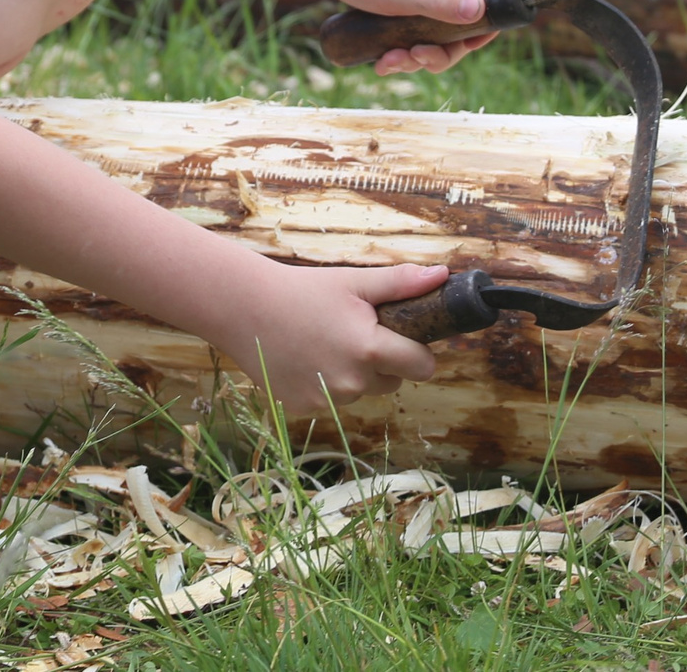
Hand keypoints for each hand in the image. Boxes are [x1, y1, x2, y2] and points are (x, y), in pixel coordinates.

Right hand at [217, 260, 446, 415]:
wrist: (243, 308)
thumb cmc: (301, 290)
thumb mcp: (352, 282)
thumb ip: (400, 283)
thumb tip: (443, 276)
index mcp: (370, 349)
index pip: (422, 366)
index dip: (417, 351)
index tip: (400, 337)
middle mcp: (351, 383)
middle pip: (392, 381)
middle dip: (382, 362)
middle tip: (352, 333)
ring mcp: (326, 401)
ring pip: (360, 392)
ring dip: (352, 374)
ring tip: (323, 343)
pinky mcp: (303, 409)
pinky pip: (330, 401)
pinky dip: (323, 385)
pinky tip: (303, 359)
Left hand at [300, 0, 494, 75]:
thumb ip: (441, 0)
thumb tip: (479, 11)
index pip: (491, 4)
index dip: (482, 33)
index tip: (457, 48)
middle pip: (463, 30)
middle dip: (440, 53)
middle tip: (413, 58)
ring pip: (435, 37)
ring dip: (415, 58)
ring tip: (387, 62)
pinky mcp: (403, 3)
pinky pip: (413, 35)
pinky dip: (400, 53)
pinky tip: (380, 61)